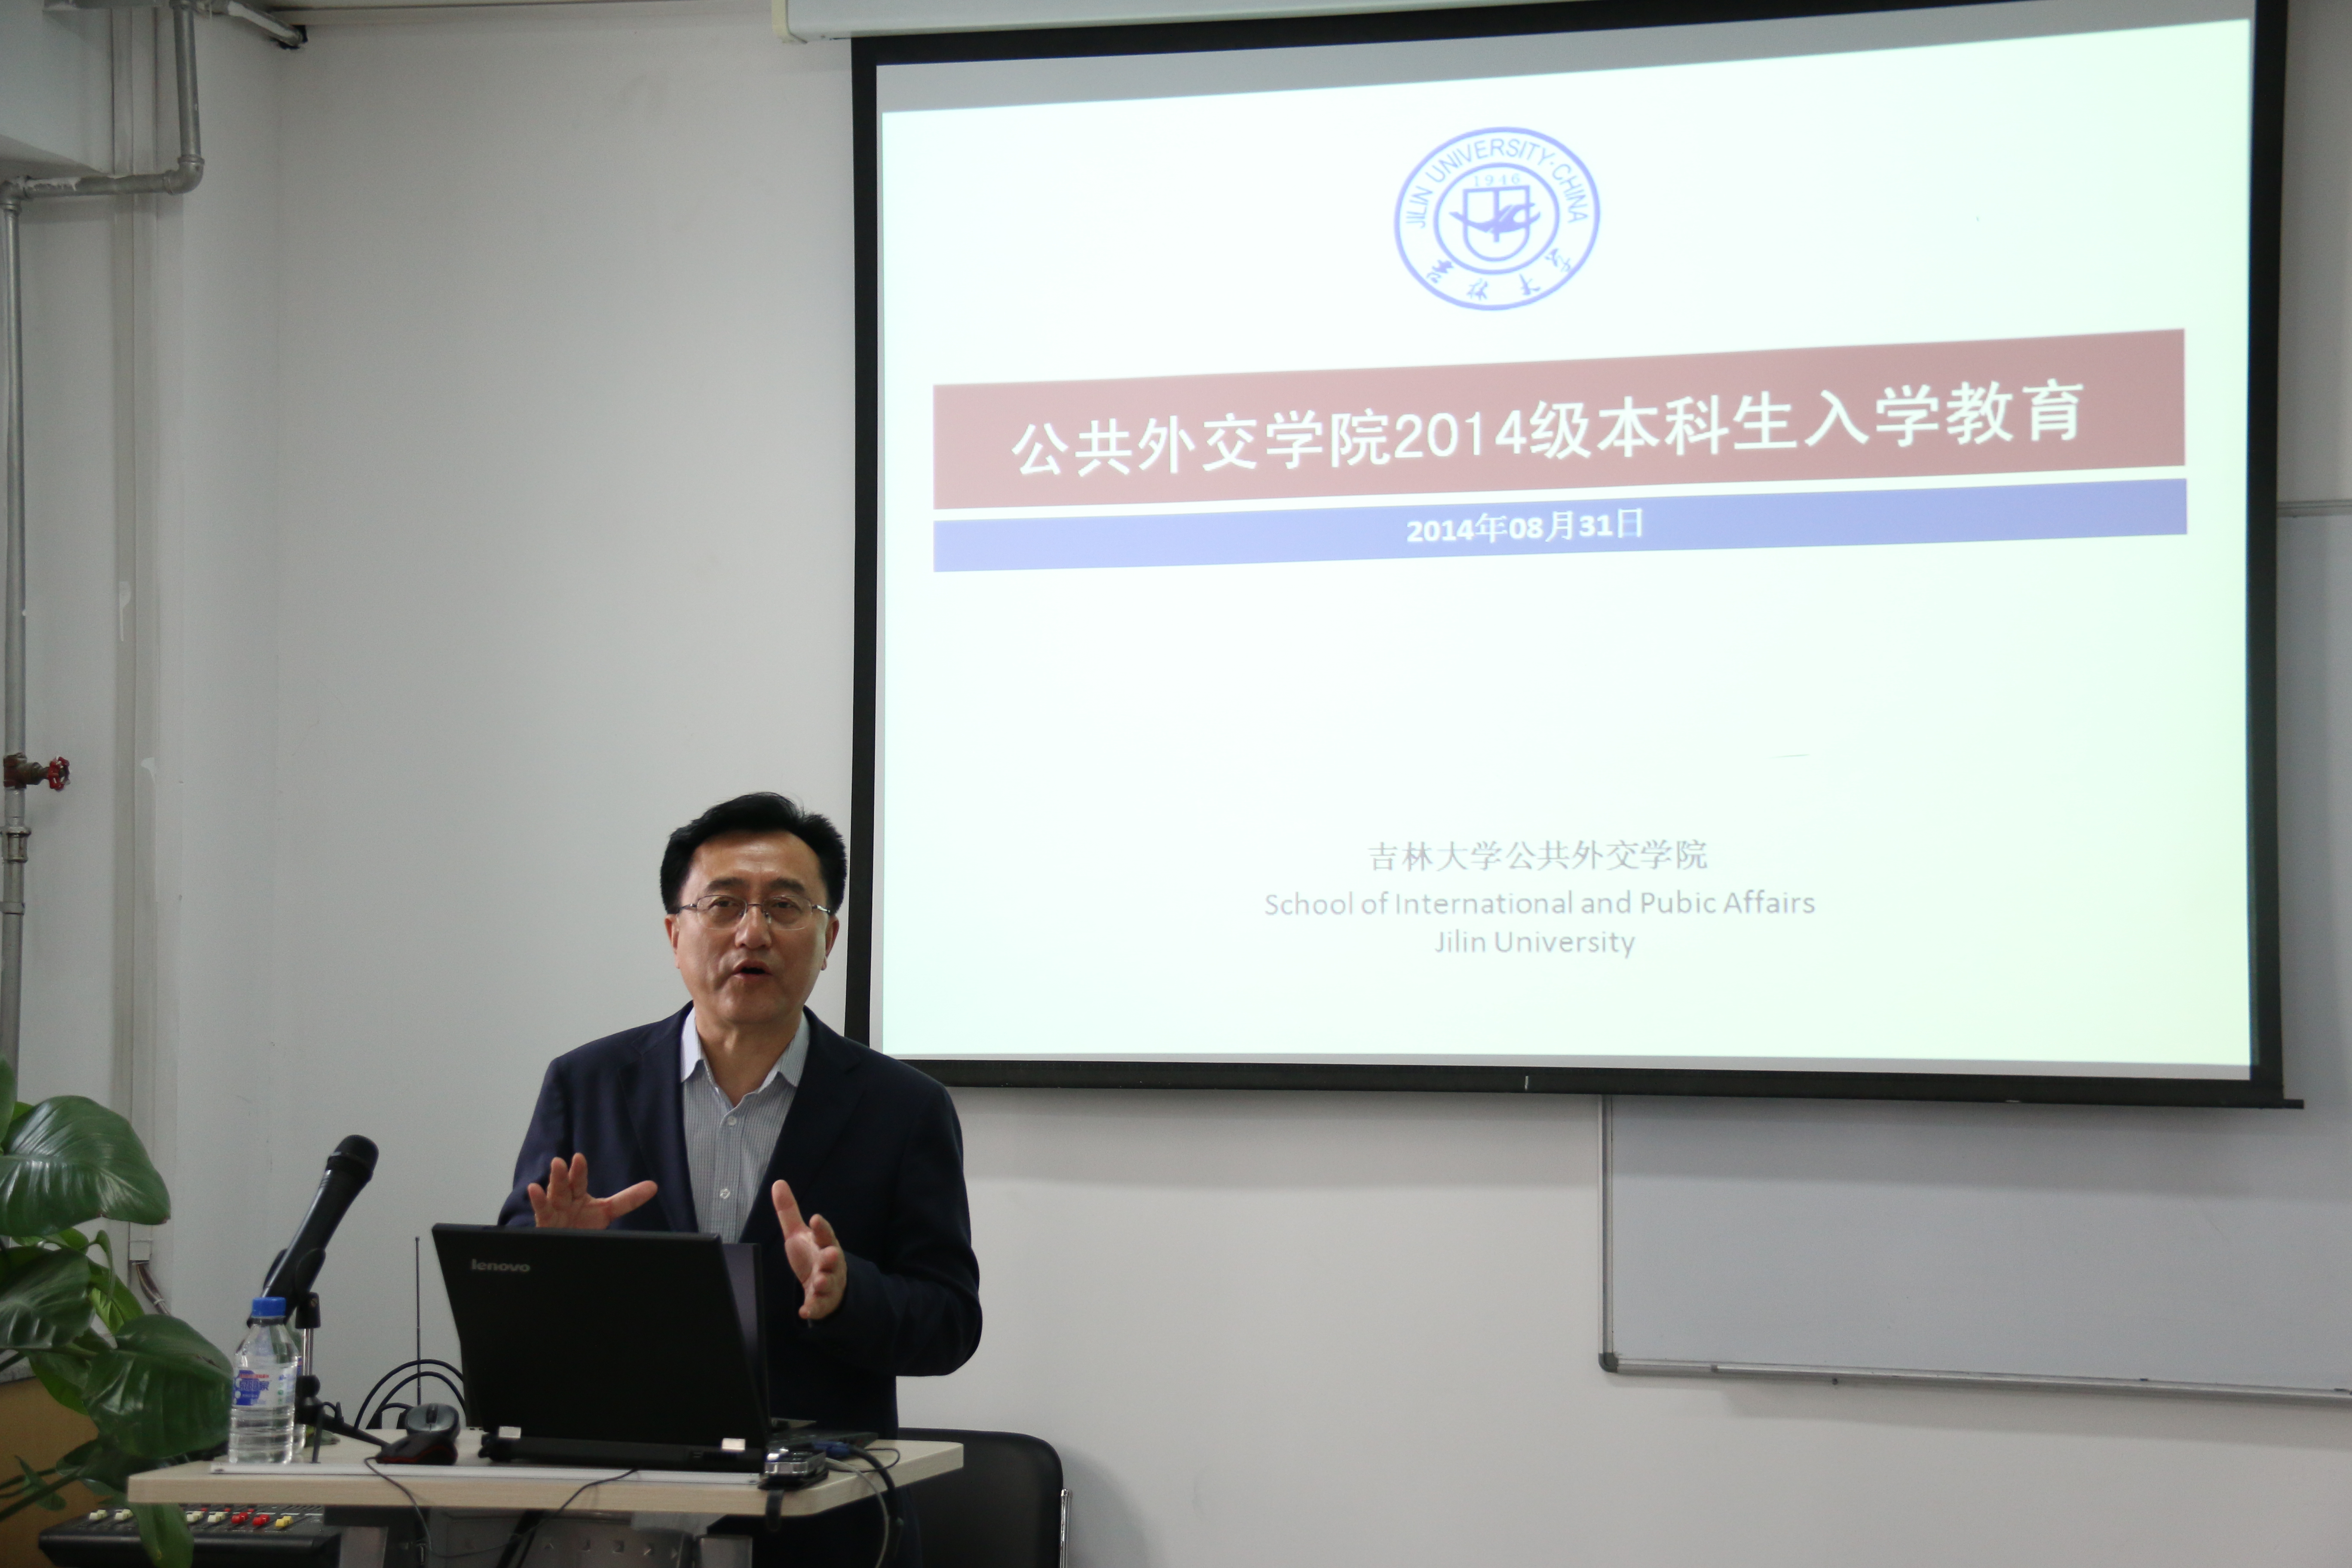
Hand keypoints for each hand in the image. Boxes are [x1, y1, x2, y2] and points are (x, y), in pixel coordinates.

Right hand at [526, 1154, 656, 1229]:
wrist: (566, 1249)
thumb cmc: (582, 1225)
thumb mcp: (606, 1212)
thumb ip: (627, 1200)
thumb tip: (653, 1186)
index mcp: (578, 1195)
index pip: (579, 1182)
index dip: (579, 1171)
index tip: (578, 1157)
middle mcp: (565, 1201)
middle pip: (565, 1186)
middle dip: (564, 1175)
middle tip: (562, 1161)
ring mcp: (554, 1213)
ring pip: (553, 1196)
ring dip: (553, 1182)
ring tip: (554, 1167)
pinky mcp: (545, 1226)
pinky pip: (541, 1212)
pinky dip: (537, 1201)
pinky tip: (533, 1189)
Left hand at [771, 1179, 844, 1320]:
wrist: (825, 1285)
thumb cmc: (812, 1255)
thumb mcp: (798, 1234)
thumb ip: (789, 1211)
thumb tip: (778, 1183)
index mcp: (825, 1244)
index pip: (825, 1234)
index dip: (821, 1227)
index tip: (815, 1219)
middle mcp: (830, 1263)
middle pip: (833, 1259)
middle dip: (832, 1257)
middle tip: (830, 1254)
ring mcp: (828, 1283)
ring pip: (829, 1282)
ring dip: (825, 1281)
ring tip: (820, 1281)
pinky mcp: (822, 1301)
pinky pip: (819, 1306)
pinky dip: (813, 1308)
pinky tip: (805, 1311)